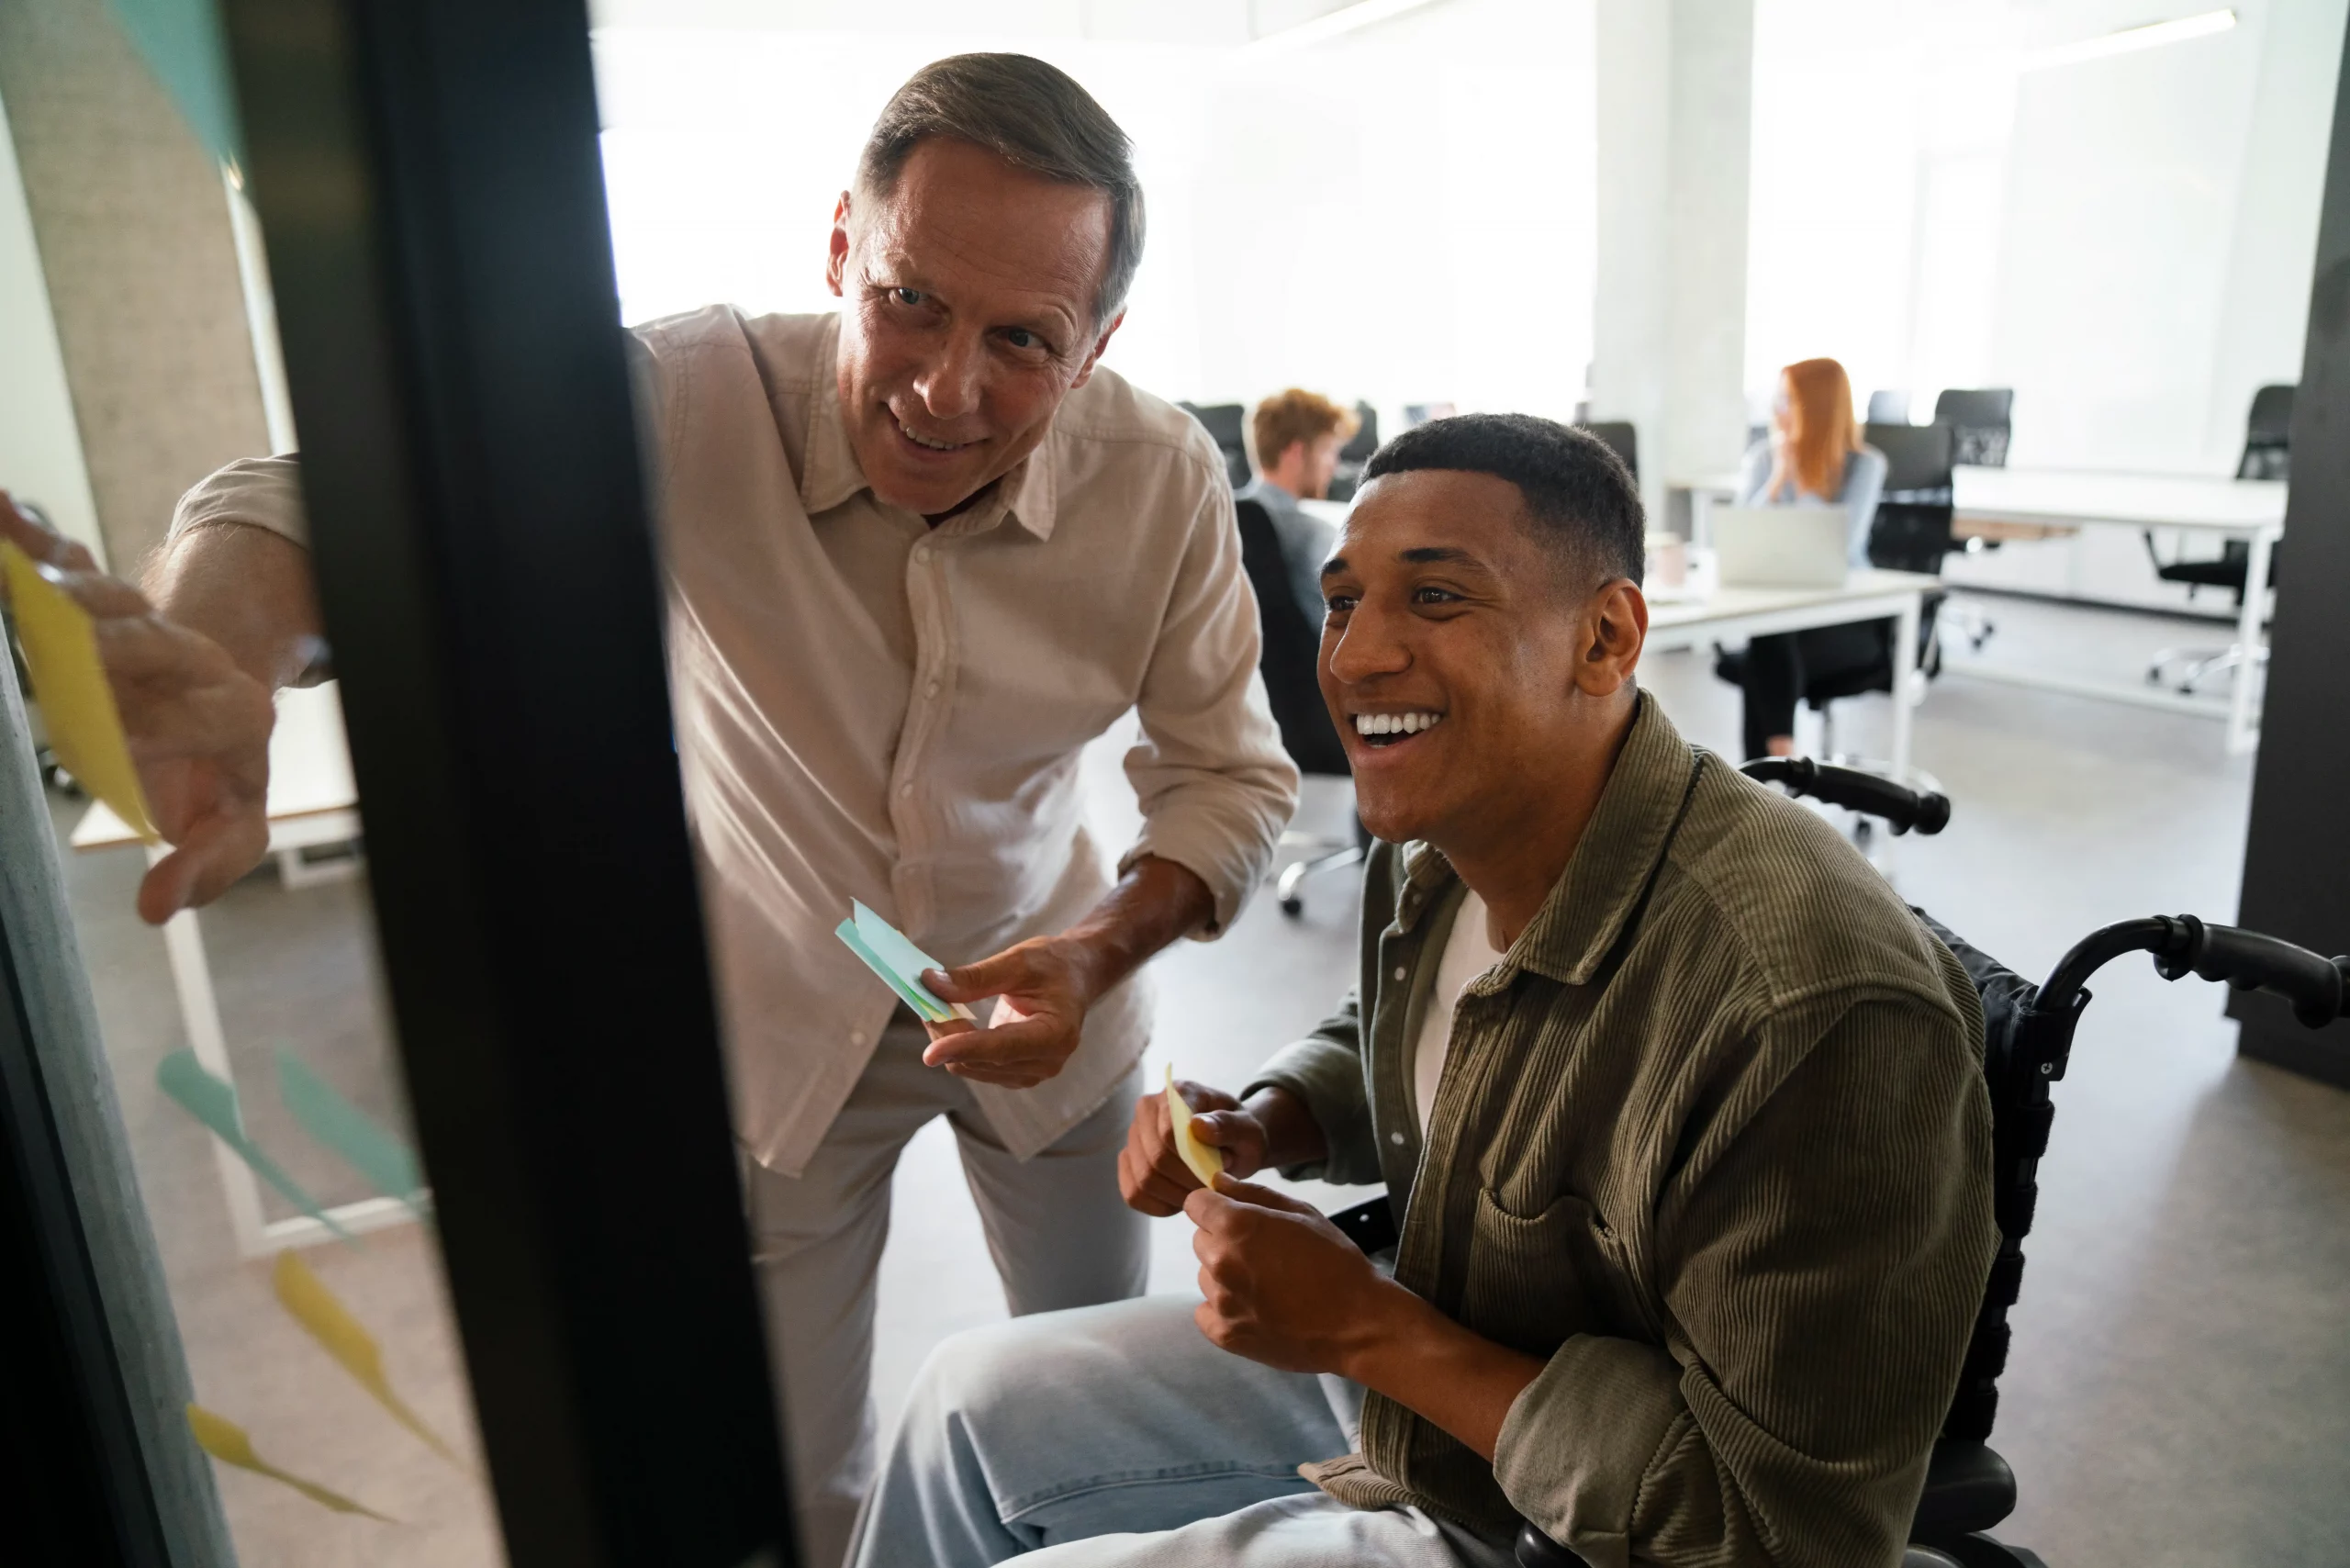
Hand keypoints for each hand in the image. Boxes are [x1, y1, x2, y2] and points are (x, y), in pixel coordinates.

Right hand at [2, 494, 275, 923]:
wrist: (217, 700)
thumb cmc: (216, 771)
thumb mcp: (231, 820)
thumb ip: (210, 863)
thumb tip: (157, 907)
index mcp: (232, 712)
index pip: (204, 717)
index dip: (169, 729)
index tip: (124, 743)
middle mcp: (191, 659)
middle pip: (152, 642)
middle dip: (117, 642)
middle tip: (76, 640)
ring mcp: (141, 624)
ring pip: (105, 593)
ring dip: (65, 579)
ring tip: (31, 569)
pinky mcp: (96, 598)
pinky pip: (61, 559)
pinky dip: (28, 536)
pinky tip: (1, 511)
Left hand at [917, 935, 1104, 1088]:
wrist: (1076, 977)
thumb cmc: (1054, 965)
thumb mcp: (1018, 961)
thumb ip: (975, 978)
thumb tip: (930, 985)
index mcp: (1055, 1034)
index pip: (1002, 1049)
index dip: (964, 1049)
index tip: (930, 1053)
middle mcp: (1046, 1062)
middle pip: (979, 1061)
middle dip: (946, 1034)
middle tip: (924, 998)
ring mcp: (1031, 1073)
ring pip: (970, 1067)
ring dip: (947, 1039)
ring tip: (937, 1005)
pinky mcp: (1016, 1074)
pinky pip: (974, 1066)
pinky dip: (957, 1045)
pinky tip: (951, 1019)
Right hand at [1120, 1080, 1274, 1215]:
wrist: (1232, 1145)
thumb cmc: (1240, 1135)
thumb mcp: (1249, 1130)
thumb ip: (1229, 1126)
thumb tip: (1197, 1126)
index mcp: (1179, 1092)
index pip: (1169, 1132)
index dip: (1194, 1160)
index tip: (1223, 1165)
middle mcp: (1148, 1109)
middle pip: (1155, 1158)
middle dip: (1188, 1181)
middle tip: (1214, 1187)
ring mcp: (1134, 1136)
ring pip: (1143, 1179)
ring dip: (1176, 1196)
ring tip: (1201, 1192)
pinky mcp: (1128, 1162)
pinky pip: (1133, 1194)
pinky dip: (1160, 1205)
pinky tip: (1181, 1200)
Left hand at [1186, 1175, 1405, 1375]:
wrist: (1357, 1325)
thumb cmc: (1335, 1262)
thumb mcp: (1302, 1214)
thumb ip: (1253, 1193)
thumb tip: (1218, 1181)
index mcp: (1237, 1226)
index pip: (1196, 1203)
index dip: (1214, 1206)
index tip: (1233, 1215)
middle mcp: (1221, 1262)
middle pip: (1199, 1239)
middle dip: (1222, 1239)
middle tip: (1261, 1253)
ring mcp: (1221, 1302)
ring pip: (1204, 1276)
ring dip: (1224, 1275)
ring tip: (1264, 1284)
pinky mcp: (1225, 1335)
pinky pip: (1206, 1312)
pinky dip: (1224, 1309)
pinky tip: (1255, 1308)